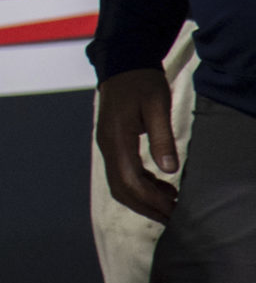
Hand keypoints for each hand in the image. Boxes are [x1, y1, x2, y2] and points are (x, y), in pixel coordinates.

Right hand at [96, 66, 180, 221]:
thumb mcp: (156, 106)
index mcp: (116, 139)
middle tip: (174, 217)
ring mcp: (108, 146)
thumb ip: (161, 138)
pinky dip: (140, 185)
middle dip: (147, 207)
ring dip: (143, 198)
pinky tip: (161, 185)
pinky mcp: (113, 144)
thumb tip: (169, 170)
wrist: (122, 64)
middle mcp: (107, 147)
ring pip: (120, 184)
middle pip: (121, 189)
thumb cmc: (141, 82)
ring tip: (171, 204)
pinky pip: (122, 173)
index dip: (152, 201)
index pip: (130, 181)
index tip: (175, 211)